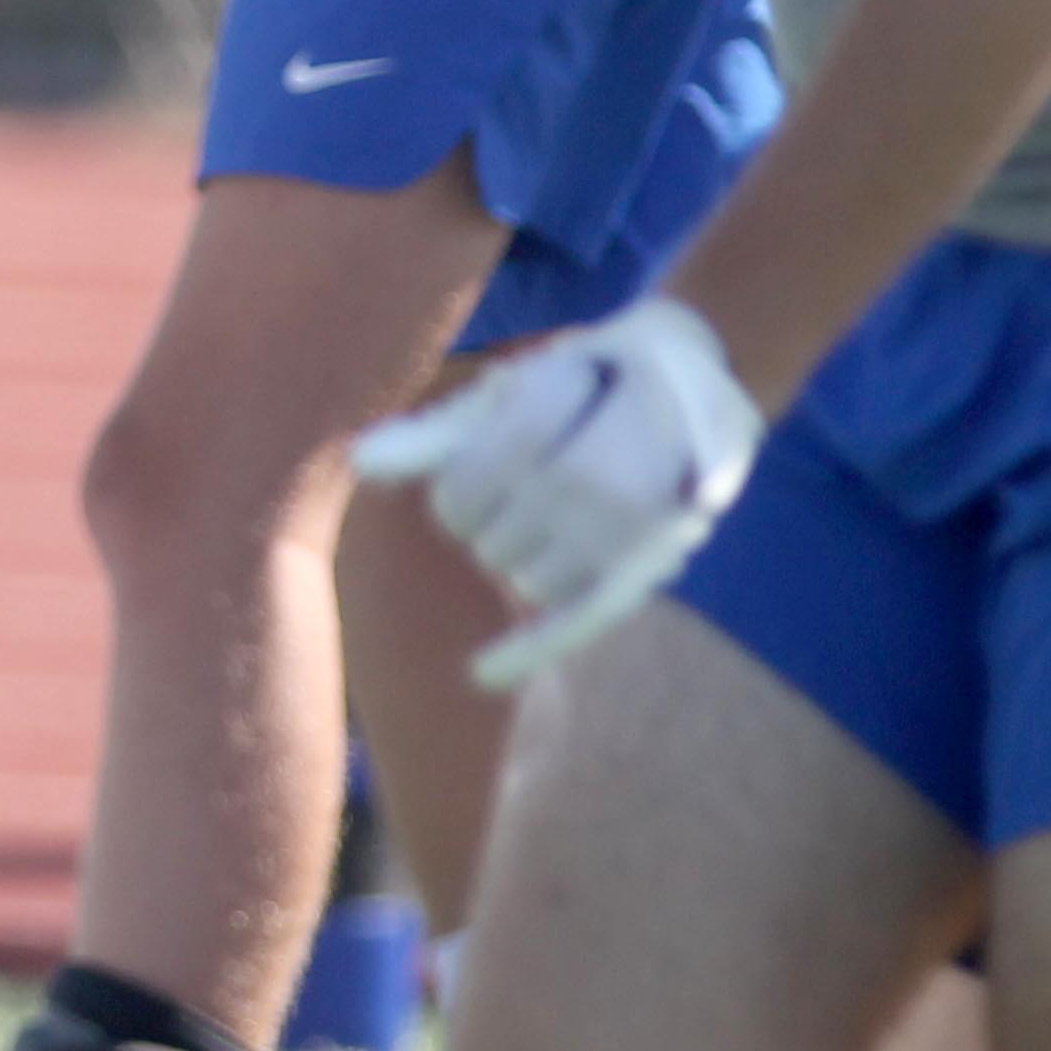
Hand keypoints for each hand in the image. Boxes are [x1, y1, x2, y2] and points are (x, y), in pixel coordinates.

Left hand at [353, 294, 765, 688]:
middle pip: (500, 527)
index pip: (491, 470)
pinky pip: (586, 619)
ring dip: (507, 558)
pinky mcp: (651, 571)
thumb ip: (439, 431)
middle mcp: (626, 468)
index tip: (459, 480)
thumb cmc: (584, 378)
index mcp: (597, 406)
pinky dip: (531, 647)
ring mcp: (646, 528)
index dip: (459, 482)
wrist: (691, 379)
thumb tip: (359, 463)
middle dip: (478, 519)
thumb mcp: (517, 384)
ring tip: (526, 523)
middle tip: (492, 499)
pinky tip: (481, 672)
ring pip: (530, 574)